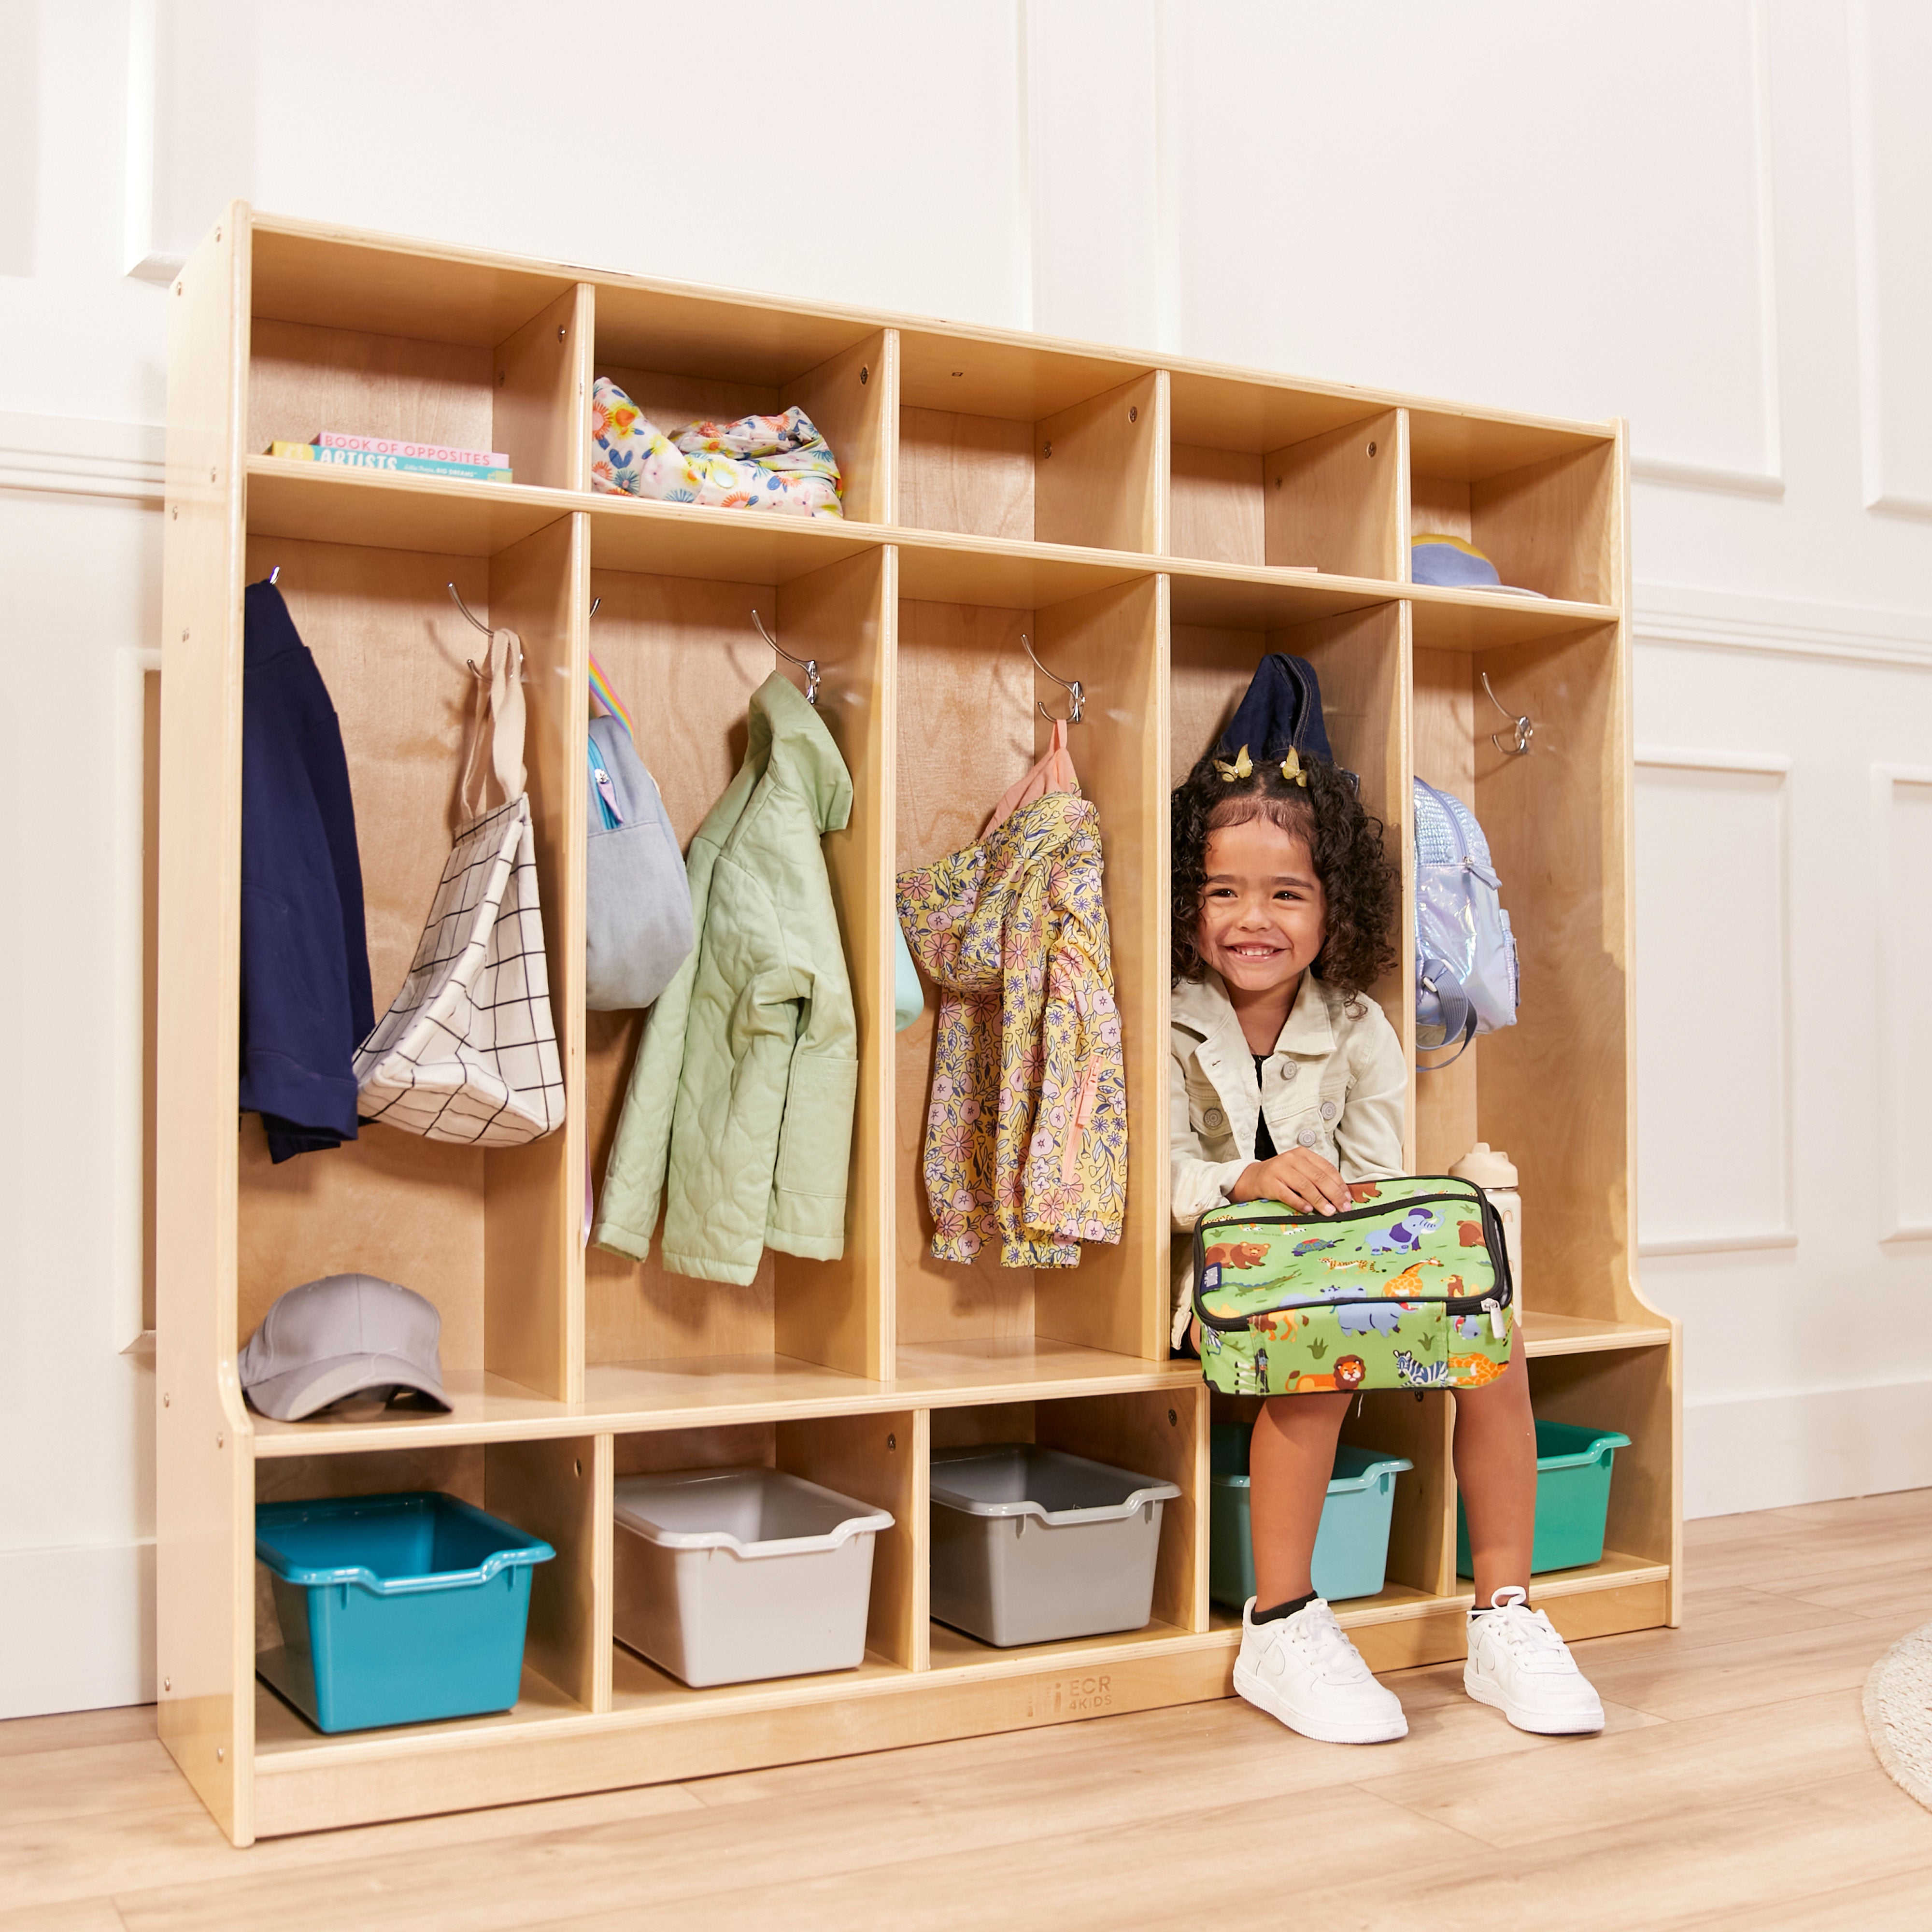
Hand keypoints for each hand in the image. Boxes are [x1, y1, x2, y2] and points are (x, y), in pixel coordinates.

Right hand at [1231, 1149, 1351, 1214]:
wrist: (1254, 1177)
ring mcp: (1280, 1170)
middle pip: (1318, 1178)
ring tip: (1329, 1212)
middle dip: (1334, 1195)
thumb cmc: (1282, 1176)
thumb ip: (1317, 1178)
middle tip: (1343, 1208)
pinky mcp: (1270, 1183)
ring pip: (1305, 1186)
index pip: (1327, 1169)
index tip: (1348, 1198)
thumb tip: (1341, 1196)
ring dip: (1319, 1201)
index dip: (1339, 1184)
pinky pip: (1287, 1194)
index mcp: (1303, 1154)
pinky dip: (1299, 1203)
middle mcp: (1292, 1159)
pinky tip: (1308, 1210)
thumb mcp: (1300, 1171)